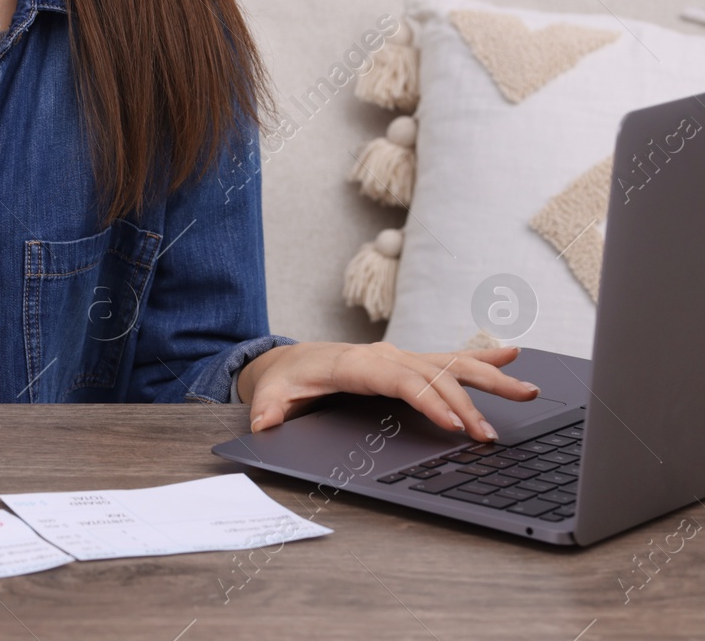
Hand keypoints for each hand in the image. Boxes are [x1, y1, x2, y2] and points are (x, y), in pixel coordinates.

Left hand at [236, 341, 540, 441]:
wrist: (288, 361)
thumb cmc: (285, 380)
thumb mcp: (270, 396)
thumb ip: (267, 410)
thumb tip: (264, 423)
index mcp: (355, 364)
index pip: (400, 381)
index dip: (429, 400)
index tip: (453, 424)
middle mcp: (384, 356)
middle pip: (433, 374)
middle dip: (464, 404)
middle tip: (488, 434)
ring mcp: (399, 356)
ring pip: (451, 363)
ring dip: (489, 378)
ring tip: (527, 390)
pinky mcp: (408, 362)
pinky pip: (449, 359)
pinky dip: (482, 358)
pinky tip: (513, 355)